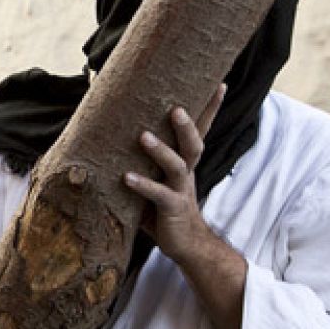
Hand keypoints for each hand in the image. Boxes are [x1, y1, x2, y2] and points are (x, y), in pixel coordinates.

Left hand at [123, 85, 223, 264]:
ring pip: (177, 165)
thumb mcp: (154, 179)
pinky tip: (126, 177)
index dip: (210, 109)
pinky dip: (142, 185)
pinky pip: (158, 195)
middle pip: (193, 144)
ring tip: (143, 136)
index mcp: (183, 163)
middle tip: (176, 107)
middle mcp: (185, 173)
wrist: (185, 245)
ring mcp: (180, 190)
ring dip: (161, 150)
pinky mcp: (171, 209)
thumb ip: (141, 160)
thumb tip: (110, 134)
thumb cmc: (163, 207)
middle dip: (187, 125)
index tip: (220, 83)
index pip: (199, 131)